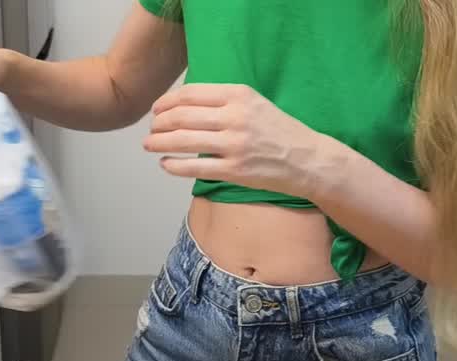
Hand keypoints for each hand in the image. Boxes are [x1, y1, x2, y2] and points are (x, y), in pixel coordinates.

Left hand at [143, 84, 329, 198]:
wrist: (307, 159)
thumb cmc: (279, 131)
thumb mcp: (254, 103)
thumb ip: (224, 101)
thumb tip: (185, 105)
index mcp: (239, 95)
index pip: (190, 94)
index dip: (166, 101)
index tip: (156, 109)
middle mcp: (235, 117)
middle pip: (181, 116)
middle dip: (159, 123)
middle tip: (151, 128)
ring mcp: (234, 145)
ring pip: (183, 141)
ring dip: (159, 142)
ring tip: (149, 145)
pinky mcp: (234, 171)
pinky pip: (194, 168)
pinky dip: (173, 166)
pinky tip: (165, 164)